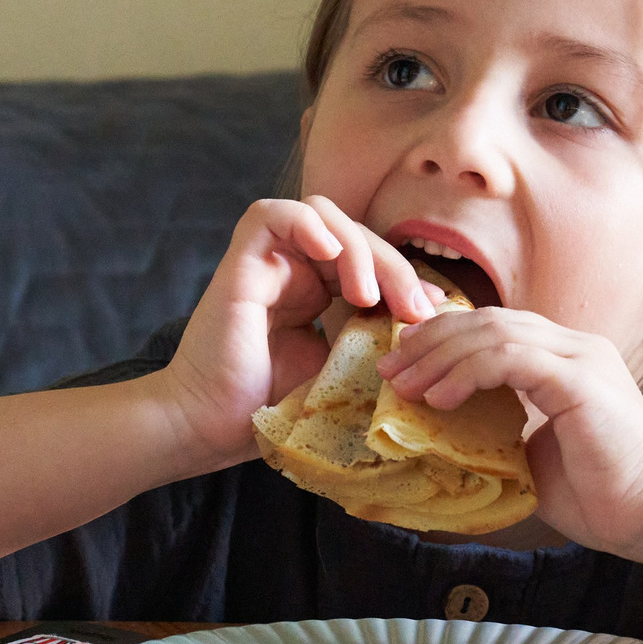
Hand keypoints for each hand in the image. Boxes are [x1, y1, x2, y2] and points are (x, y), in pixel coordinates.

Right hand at [154, 198, 440, 469]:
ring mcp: (267, 262)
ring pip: (323, 216)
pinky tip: (330, 255)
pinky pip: (273, 215)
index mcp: (316, 290)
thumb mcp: (341, 368)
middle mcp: (294, 269)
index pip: (371, 258)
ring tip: (367, 297)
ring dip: (357, 249)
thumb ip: (374, 337)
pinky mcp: (241, 262)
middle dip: (394, 266)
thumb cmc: (269, 408)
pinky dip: (307, 224)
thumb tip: (427, 320)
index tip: (431, 311)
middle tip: (414, 309)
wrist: (211, 428)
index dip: (405, 276)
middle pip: (355, 234)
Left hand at [377, 307, 642, 556]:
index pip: (495, 327)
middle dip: (431, 341)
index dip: (443, 338)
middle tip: (390, 370)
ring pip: (494, 332)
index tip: (403, 364)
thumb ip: (496, 434)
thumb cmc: (601, 495)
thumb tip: (438, 438)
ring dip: (440, 357)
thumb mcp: (531, 457)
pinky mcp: (580, 379)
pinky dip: (467, 373)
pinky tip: (440, 399)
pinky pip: (511, 358)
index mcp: (566, 360)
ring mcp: (580, 358)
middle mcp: (575, 347)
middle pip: (489, 319)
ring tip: (405, 386)